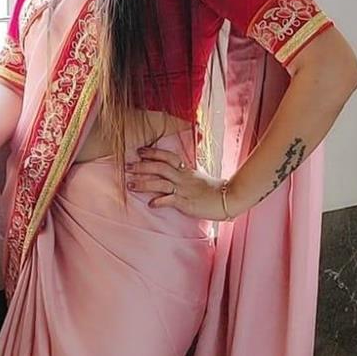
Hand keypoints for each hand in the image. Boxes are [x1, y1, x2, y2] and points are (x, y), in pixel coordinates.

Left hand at [125, 146, 239, 220]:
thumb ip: (187, 172)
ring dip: (144, 183)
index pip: (167, 157)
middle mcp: (183, 177)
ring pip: (161, 183)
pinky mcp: (186, 202)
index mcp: (186, 170)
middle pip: (159, 167)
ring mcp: (184, 189)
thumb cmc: (213, 190)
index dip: (153, 153)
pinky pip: (171, 200)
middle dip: (142, 166)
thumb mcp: (199, 177)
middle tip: (127, 166)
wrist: (229, 199)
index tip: (139, 151)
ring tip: (130, 185)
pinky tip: (150, 204)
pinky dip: (160, 201)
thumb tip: (178, 169)